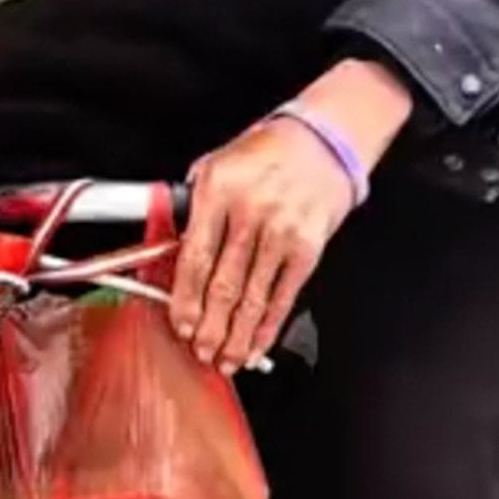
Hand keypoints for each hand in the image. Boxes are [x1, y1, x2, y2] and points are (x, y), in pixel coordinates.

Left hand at [170, 59, 415, 372]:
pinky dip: (269, 326)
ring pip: (253, 298)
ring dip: (237, 336)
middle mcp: (250, 212)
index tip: (179, 325)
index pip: (194, 258)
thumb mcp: (216, 166)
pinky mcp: (308, 247)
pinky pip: (284, 295)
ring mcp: (282, 231)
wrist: (324, 139)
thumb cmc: (267, 152)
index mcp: (218, 191)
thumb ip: (195, 210)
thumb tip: (173, 259)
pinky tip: (257, 344)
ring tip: (225, 359)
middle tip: (200, 353)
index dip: (184, 300)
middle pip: (223, 285)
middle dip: (209, 327)